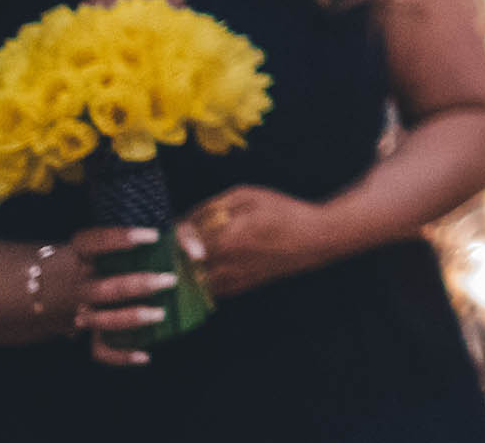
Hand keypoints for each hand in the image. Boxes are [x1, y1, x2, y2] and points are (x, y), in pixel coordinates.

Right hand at [55, 225, 172, 365]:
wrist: (107, 280)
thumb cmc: (139, 253)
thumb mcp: (159, 237)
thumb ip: (181, 237)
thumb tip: (197, 254)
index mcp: (86, 253)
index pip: (90, 241)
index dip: (116, 239)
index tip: (153, 236)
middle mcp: (81, 283)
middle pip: (98, 289)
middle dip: (134, 286)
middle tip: (169, 280)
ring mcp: (85, 310)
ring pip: (97, 320)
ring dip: (128, 318)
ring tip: (161, 314)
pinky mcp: (95, 334)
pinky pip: (100, 350)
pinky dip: (120, 356)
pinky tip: (145, 356)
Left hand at [179, 186, 338, 299]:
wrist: (315, 239)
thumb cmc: (283, 211)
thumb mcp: (248, 195)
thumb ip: (212, 206)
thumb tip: (184, 219)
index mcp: (227, 237)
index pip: (182, 241)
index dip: (170, 234)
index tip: (168, 226)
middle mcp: (227, 263)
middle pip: (183, 264)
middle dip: (172, 253)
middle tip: (170, 242)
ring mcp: (233, 279)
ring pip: (193, 281)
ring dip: (182, 269)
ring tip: (181, 256)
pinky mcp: (240, 288)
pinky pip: (208, 290)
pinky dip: (198, 280)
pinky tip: (200, 267)